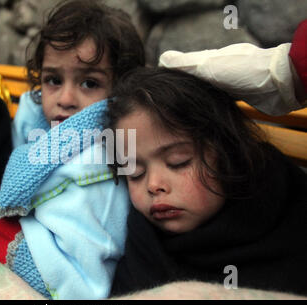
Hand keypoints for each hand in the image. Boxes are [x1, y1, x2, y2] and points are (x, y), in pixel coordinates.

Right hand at [158, 43, 302, 115]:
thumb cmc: (245, 72)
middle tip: (162, 104)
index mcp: (207, 60)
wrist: (280, 83)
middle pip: (190, 80)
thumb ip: (187, 63)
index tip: (156, 90)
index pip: (181, 67)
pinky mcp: (237, 94)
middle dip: (178, 90)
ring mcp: (227, 81)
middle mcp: (215, 69)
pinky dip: (206, 104)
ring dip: (192, 99)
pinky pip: (215, 99)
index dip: (168, 77)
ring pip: (202, 90)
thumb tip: (162, 60)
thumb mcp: (210, 65)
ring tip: (177, 111)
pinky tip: (201, 113)